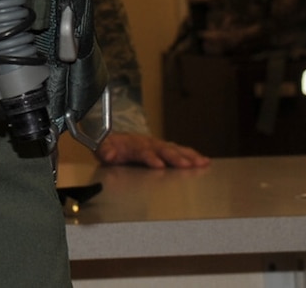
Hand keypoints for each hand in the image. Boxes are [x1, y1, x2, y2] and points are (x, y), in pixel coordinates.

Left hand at [95, 131, 209, 168]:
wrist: (113, 140)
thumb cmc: (110, 147)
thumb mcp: (101, 148)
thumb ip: (103, 150)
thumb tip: (109, 154)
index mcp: (132, 144)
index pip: (142, 151)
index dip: (150, 157)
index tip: (159, 165)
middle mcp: (147, 143)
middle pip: (163, 149)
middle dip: (175, 157)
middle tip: (187, 165)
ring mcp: (157, 145)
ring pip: (174, 149)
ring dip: (188, 156)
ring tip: (202, 163)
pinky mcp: (164, 149)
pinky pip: (179, 151)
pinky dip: (192, 155)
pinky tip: (204, 161)